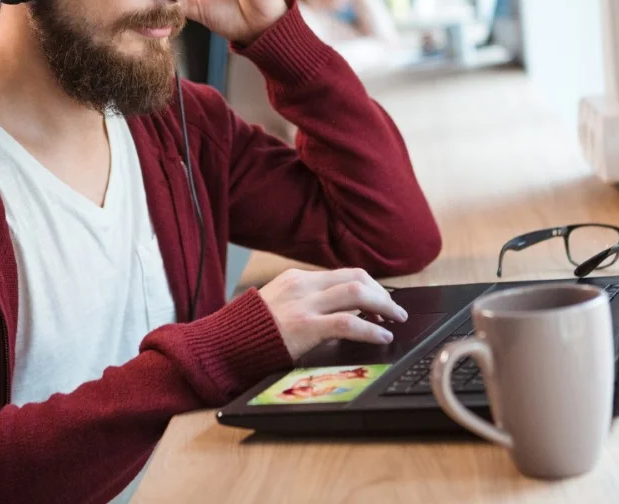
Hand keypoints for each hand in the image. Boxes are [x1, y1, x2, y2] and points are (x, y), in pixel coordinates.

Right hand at [257, 268, 408, 359]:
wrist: (223, 344)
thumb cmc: (249, 332)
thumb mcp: (276, 305)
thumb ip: (302, 302)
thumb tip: (334, 311)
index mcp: (296, 278)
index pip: (344, 273)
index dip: (370, 287)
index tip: (381, 301)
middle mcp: (303, 285)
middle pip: (356, 278)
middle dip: (382, 294)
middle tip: (395, 311)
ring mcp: (304, 304)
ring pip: (358, 293)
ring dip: (384, 306)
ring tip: (395, 321)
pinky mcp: (306, 326)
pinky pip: (348, 323)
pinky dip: (371, 330)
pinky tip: (382, 337)